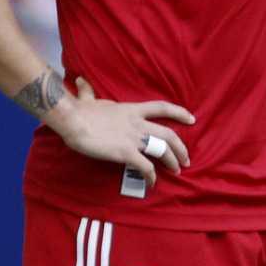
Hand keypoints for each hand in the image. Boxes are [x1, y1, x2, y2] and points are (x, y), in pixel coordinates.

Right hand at [45, 77, 195, 189]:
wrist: (73, 120)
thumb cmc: (79, 110)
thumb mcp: (88, 98)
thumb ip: (88, 92)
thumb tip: (80, 82)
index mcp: (132, 110)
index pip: (162, 108)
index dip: (179, 113)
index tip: (191, 119)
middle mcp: (138, 124)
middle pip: (169, 135)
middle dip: (181, 148)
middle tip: (186, 158)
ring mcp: (134, 139)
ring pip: (163, 151)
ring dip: (172, 161)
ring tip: (176, 170)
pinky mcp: (126, 153)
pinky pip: (145, 167)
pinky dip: (151, 177)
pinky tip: (152, 183)